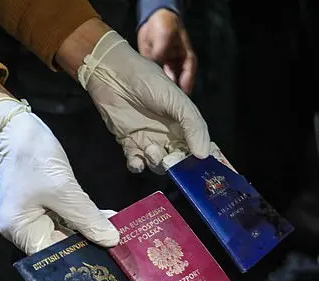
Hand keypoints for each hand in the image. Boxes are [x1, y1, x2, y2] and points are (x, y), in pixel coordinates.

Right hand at [0, 96, 119, 254]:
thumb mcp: (64, 189)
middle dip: (88, 244)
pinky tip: (107, 217)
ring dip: (90, 230)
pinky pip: (66, 217)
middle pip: (59, 246)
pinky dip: (84, 217)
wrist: (17, 127)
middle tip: (119, 248)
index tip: (108, 260)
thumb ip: (87, 217)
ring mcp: (34, 216)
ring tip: (118, 233)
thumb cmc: (34, 157)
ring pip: (66, 231)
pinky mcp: (44, 204)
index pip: (52, 256)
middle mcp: (24, 229)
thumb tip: (111, 241)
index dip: (79, 258)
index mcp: (20, 230)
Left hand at [75, 27, 210, 173]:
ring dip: (157, 163)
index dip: (200, 159)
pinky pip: (136, 163)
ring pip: (158, 164)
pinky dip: (137, 166)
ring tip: (151, 149)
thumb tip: (204, 155)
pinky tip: (137, 161)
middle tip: (173, 160)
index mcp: (183, 125)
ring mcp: (148, 140)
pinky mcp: (129, 143)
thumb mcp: (178, 101)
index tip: (201, 167)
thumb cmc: (148, 82)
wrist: (114, 75)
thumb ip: (193, 126)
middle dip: (177, 165)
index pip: (197, 147)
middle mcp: (168, 135)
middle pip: (178, 161)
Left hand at [137, 9, 196, 94]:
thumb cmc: (165, 24)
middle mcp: (177, 67)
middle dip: (173, 94)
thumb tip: (155, 64)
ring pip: (166, 85)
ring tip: (157, 102)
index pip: (188, 75)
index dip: (185, 86)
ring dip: (162, 92)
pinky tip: (147, 93)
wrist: (153, 19)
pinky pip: (154, 80)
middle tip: (166, 104)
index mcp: (186, 59)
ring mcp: (166, 69)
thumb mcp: (165, 34)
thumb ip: (161, 50)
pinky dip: (152, 86)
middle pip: (178, 84)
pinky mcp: (154, 70)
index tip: (178, 97)